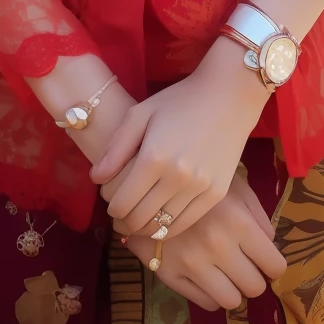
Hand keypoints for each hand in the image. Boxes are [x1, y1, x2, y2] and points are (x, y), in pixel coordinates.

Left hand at [92, 37, 267, 238]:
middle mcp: (177, 177)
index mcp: (153, 157)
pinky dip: (168, 227)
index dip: (110, 208)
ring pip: (162, 227)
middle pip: (139, 219)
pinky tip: (160, 219)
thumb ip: (115, 148)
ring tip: (137, 219)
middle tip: (120, 215)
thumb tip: (95, 179)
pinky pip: (186, 223)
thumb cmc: (179, 100)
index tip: (109, 201)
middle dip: (123, 222)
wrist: (228, 96)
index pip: (122, 203)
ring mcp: (199, 188)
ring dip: (144, 227)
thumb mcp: (140, 114)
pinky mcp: (217, 193)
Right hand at [123, 173, 286, 310]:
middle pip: (254, 287)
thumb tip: (270, 245)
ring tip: (225, 272)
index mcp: (239, 222)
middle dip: (253, 277)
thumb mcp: (234, 186)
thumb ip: (257, 215)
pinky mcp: (170, 275)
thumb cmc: (197, 181)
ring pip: (231, 301)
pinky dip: (211, 293)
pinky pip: (206, 303)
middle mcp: (218, 246)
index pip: (274, 266)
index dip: (272, 265)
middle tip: (243, 265)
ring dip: (232, 289)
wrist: (144, 182)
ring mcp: (192, 264)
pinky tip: (206, 274)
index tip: (265, 261)